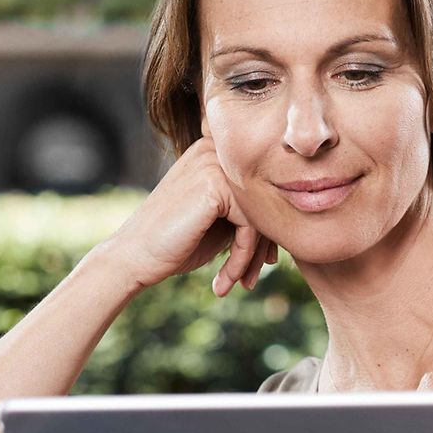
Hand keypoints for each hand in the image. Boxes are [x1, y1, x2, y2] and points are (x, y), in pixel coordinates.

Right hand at [98, 134, 277, 295]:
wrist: (135, 257)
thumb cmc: (176, 242)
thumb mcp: (222, 222)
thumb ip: (252, 209)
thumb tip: (297, 214)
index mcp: (217, 153)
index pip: (263, 189)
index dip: (267, 229)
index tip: (262, 263)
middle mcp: (216, 150)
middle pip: (267, 199)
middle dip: (264, 245)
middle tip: (254, 278)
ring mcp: (214, 164)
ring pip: (263, 214)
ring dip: (253, 256)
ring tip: (241, 282)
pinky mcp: (214, 185)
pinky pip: (250, 226)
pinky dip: (242, 259)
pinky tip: (225, 281)